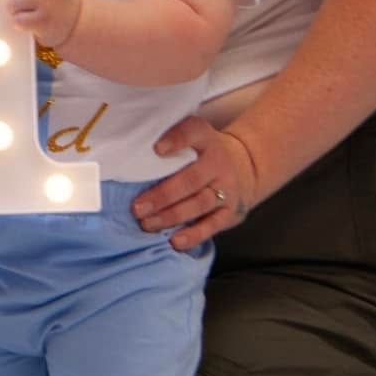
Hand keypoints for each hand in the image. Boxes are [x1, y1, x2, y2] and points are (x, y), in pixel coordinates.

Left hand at [132, 118, 258, 251]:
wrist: (248, 167)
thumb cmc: (203, 153)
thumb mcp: (195, 138)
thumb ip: (170, 140)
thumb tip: (128, 151)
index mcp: (206, 139)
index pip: (194, 133)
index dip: (177, 139)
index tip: (157, 149)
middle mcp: (218, 163)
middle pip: (191, 179)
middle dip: (162, 195)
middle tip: (137, 208)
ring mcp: (227, 189)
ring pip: (199, 204)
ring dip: (171, 216)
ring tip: (148, 224)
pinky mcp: (230, 212)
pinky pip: (212, 225)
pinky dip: (193, 235)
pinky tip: (175, 242)